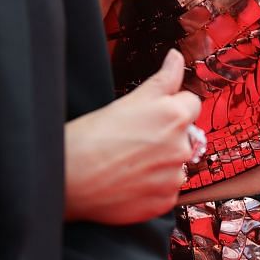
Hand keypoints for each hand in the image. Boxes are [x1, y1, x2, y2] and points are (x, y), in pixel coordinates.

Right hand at [63, 48, 202, 224]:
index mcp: (174, 116)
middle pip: (186, 134)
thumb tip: (176, 57)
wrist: (69, 178)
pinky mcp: (165, 202)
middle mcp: (181, 147)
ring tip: (129, 161)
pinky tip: (130, 180)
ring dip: (161, 163)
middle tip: (135, 138)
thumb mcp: (129, 100)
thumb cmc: (91, 136)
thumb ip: (163, 79)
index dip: (170, 105)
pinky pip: (167, 189)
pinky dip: (153, 186)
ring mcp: (174, 177)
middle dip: (167, 135)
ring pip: (177, 163)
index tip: (151, 114)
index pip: (191, 103)